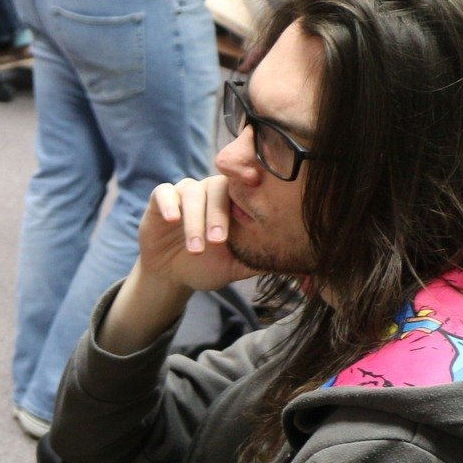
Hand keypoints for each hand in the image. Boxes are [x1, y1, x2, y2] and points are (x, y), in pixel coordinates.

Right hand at [137, 177, 258, 295]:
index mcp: (232, 202)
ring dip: (194, 220)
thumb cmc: (206, 266)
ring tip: (196, 248)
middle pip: (218, 188)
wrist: (171, 275)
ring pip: (191, 192)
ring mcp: (185, 193)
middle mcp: (210, 192)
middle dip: (217, 215)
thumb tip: (301, 269)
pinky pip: (164, 192)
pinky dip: (169, 204)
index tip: (257, 196)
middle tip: (218, 241)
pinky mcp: (161, 199)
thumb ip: (263, 262)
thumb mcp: (236, 267)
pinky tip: (173, 220)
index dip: (249, 189)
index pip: (243, 188)